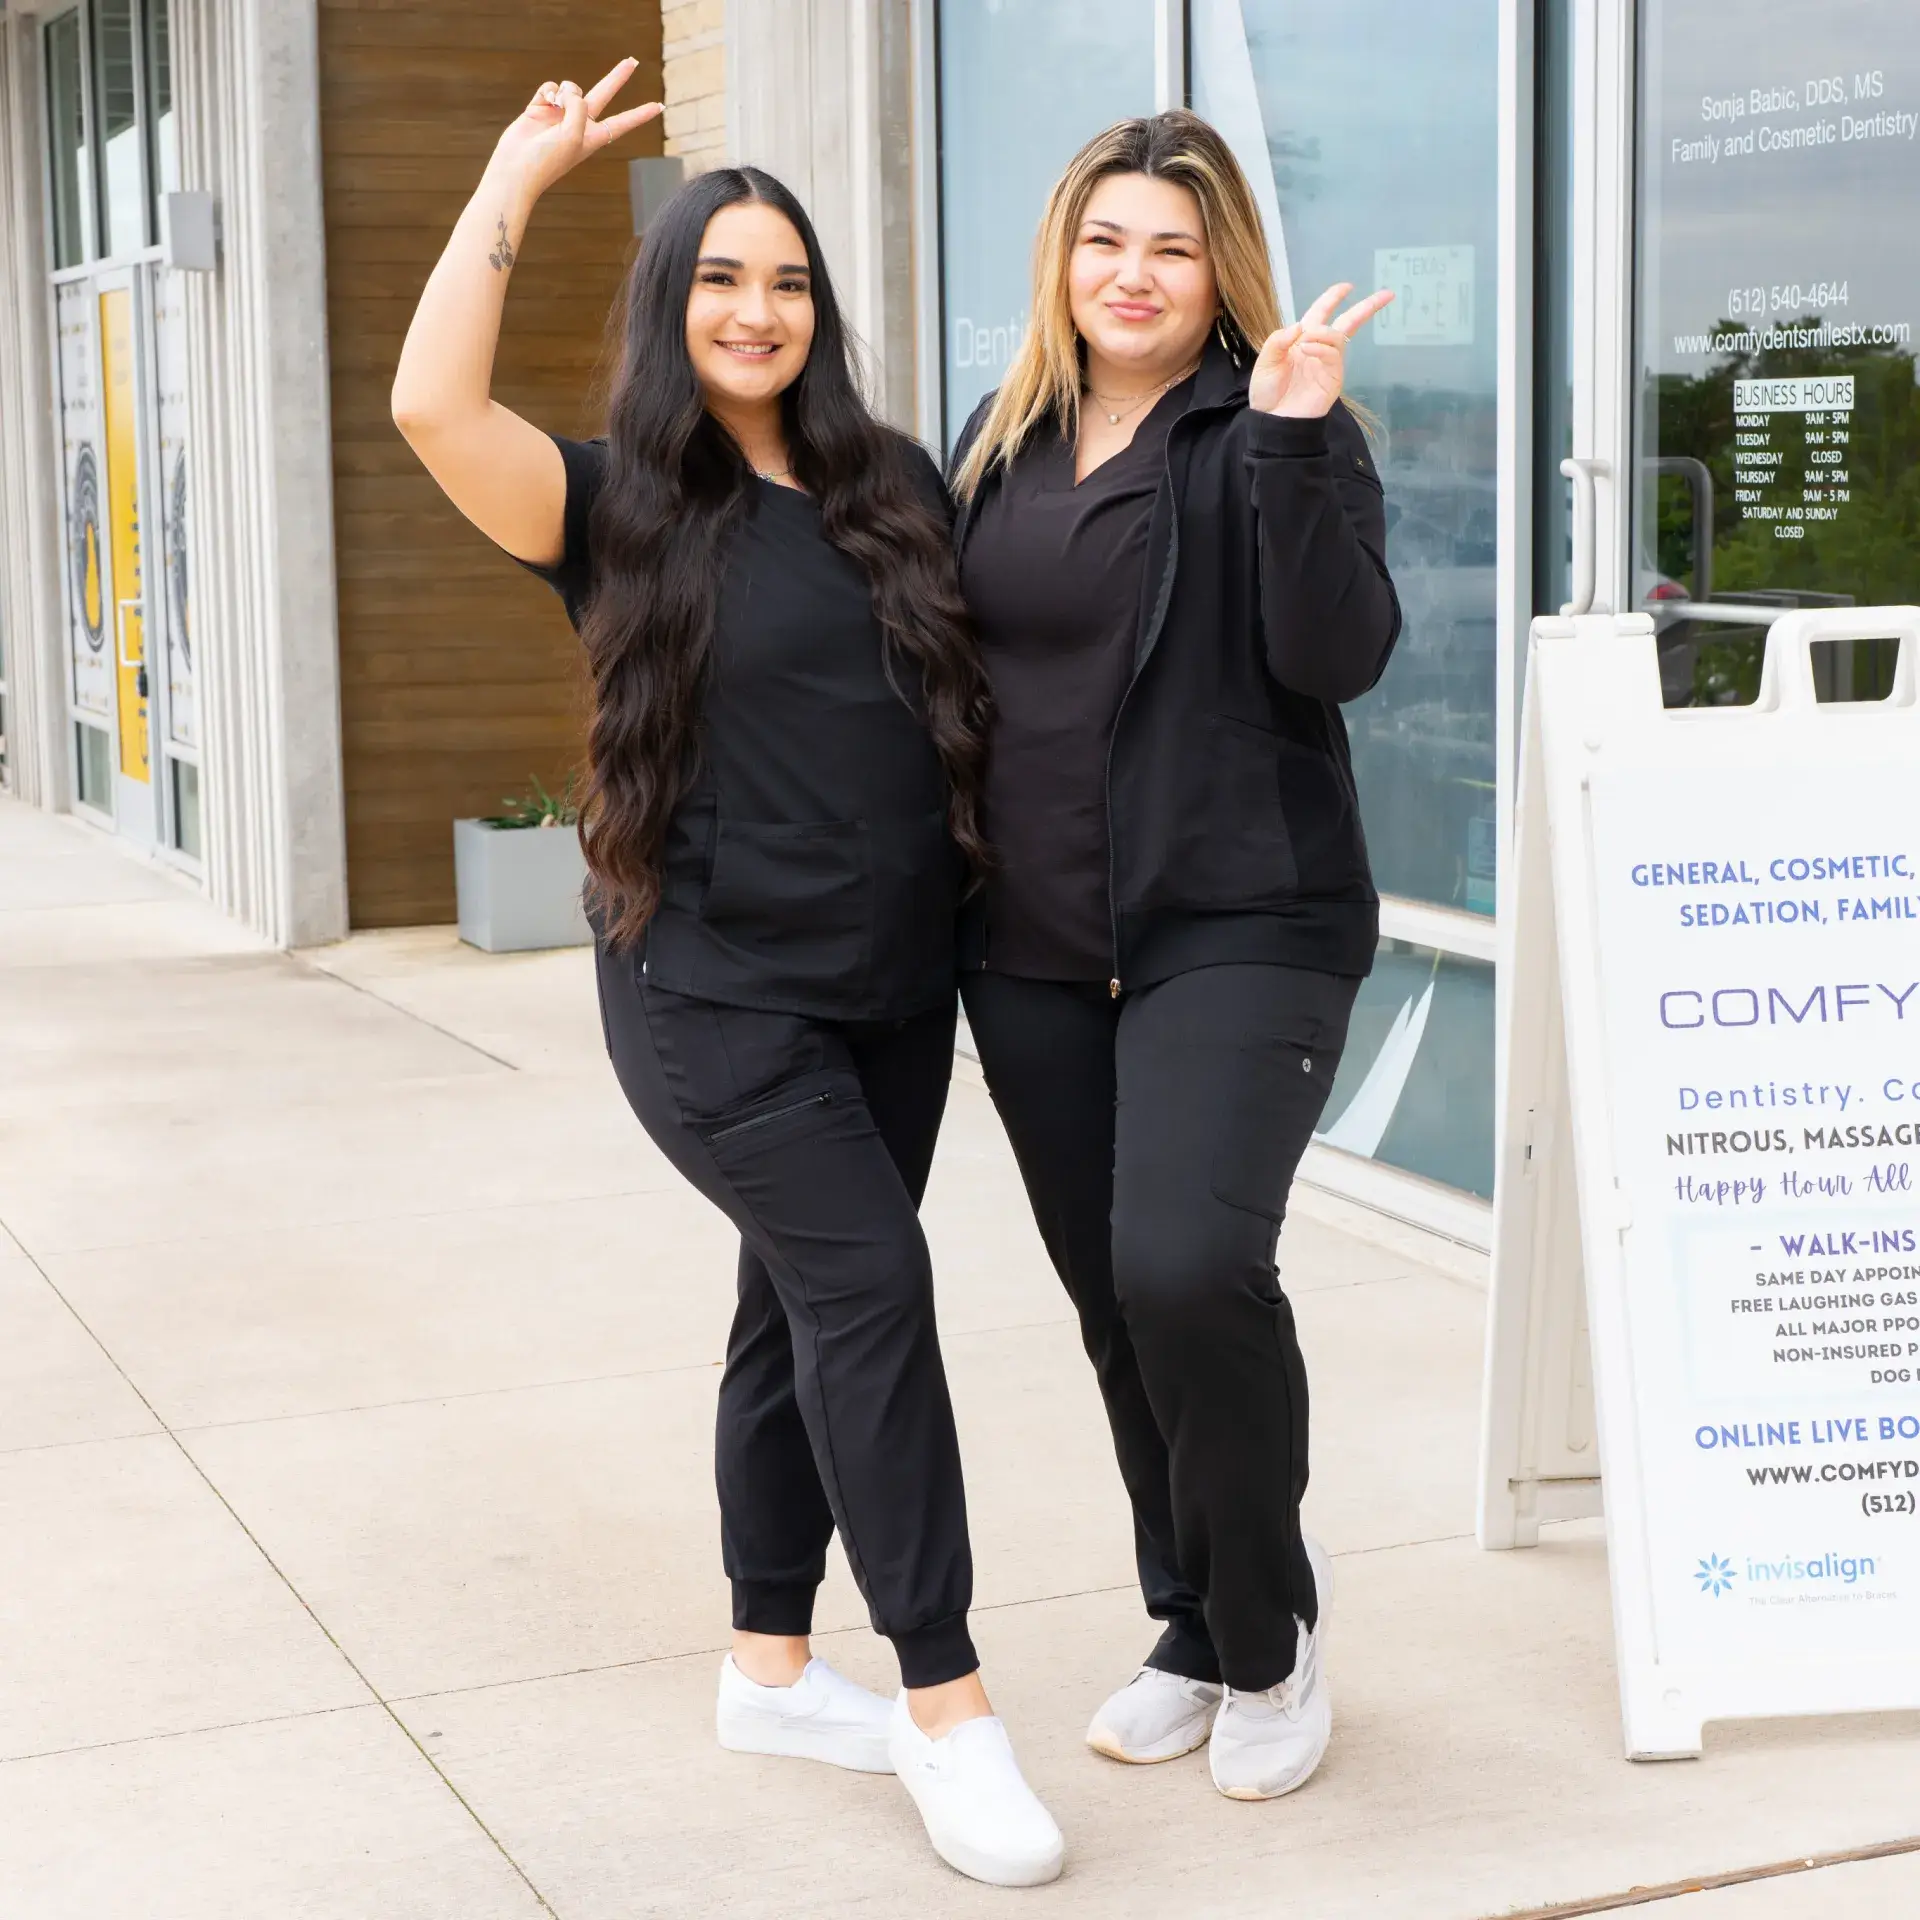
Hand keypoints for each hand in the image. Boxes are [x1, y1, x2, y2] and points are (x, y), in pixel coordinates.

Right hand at [491, 58, 662, 203]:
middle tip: (633, 61)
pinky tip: (543, 102)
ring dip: (566, 91)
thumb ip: (579, 106)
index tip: (659, 107)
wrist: (515, 167)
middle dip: (617, 77)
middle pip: (603, 94)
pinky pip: (551, 86)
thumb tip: (568, 90)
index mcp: (594, 137)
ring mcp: (560, 114)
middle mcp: (579, 123)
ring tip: (556, 106)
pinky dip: (548, 91)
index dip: (640, 114)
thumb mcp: (573, 134)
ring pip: (571, 87)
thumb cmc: (548, 160)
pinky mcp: (541, 106)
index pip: (623, 122)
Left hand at [1248, 283, 1393, 418]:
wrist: (1273, 420)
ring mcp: (1328, 363)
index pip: (1321, 313)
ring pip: (1337, 335)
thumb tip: (1300, 325)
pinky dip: (1321, 346)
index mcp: (1302, 340)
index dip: (1333, 298)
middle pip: (1347, 322)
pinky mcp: (1333, 377)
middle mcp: (1319, 348)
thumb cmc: (1267, 392)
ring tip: (1305, 342)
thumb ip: (1278, 340)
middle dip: (1366, 307)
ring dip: (1322, 332)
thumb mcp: (1266, 361)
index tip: (1347, 287)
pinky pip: (1333, 354)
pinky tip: (1306, 349)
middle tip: (1386, 294)